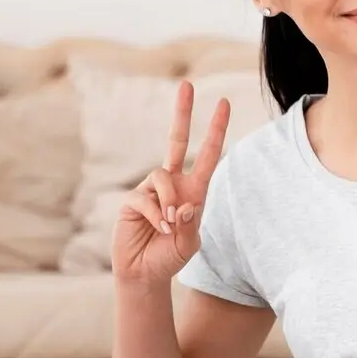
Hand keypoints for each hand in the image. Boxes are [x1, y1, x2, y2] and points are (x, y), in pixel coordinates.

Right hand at [111, 80, 229, 283]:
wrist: (144, 273)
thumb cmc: (170, 258)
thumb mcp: (189, 245)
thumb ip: (191, 227)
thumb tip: (186, 205)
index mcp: (194, 190)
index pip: (207, 155)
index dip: (215, 130)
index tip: (223, 104)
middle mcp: (173, 184)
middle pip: (176, 140)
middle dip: (182, 113)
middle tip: (187, 83)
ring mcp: (151, 190)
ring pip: (162, 176)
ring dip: (170, 202)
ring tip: (170, 226)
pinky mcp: (133, 200)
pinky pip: (145, 197)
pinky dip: (156, 215)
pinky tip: (160, 228)